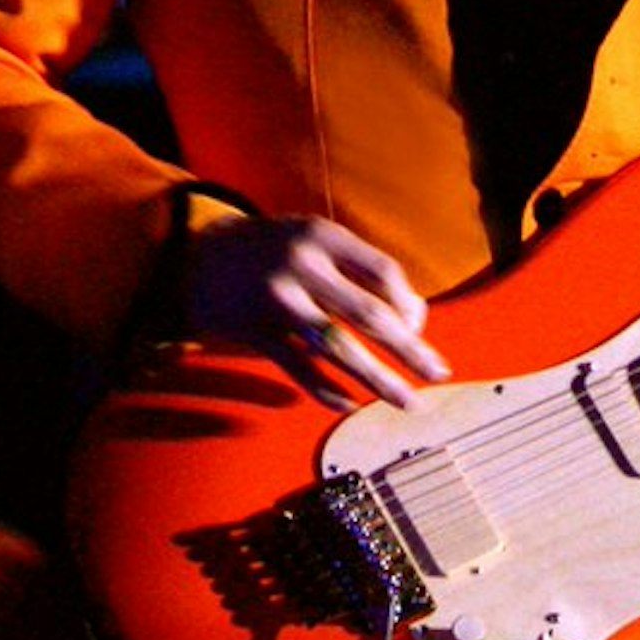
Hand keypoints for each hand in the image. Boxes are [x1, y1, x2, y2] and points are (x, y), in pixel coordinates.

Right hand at [180, 212, 452, 409]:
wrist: (200, 258)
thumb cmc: (277, 251)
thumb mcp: (316, 240)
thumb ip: (358, 270)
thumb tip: (413, 318)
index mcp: (323, 235)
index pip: (383, 271)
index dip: (409, 302)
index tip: (419, 328)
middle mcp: (302, 265)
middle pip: (368, 314)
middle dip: (409, 349)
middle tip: (439, 373)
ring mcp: (277, 300)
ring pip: (338, 348)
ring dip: (378, 379)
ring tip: (408, 401)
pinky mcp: (257, 332)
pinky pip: (301, 370)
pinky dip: (329, 391)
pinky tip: (352, 404)